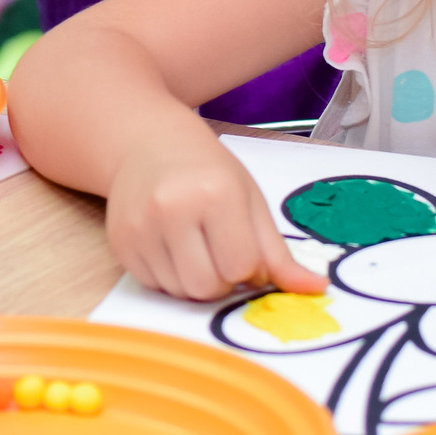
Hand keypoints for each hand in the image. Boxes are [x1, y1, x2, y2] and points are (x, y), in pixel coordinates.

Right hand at [105, 137, 323, 300]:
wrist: (145, 142)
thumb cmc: (205, 169)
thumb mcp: (249, 199)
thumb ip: (278, 251)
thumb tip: (315, 288)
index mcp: (215, 193)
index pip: (241, 267)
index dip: (249, 266)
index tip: (242, 245)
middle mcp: (171, 208)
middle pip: (208, 286)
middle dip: (221, 279)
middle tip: (219, 250)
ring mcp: (140, 226)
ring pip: (179, 291)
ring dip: (195, 280)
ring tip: (194, 247)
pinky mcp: (120, 242)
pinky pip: (153, 286)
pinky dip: (169, 276)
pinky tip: (170, 246)